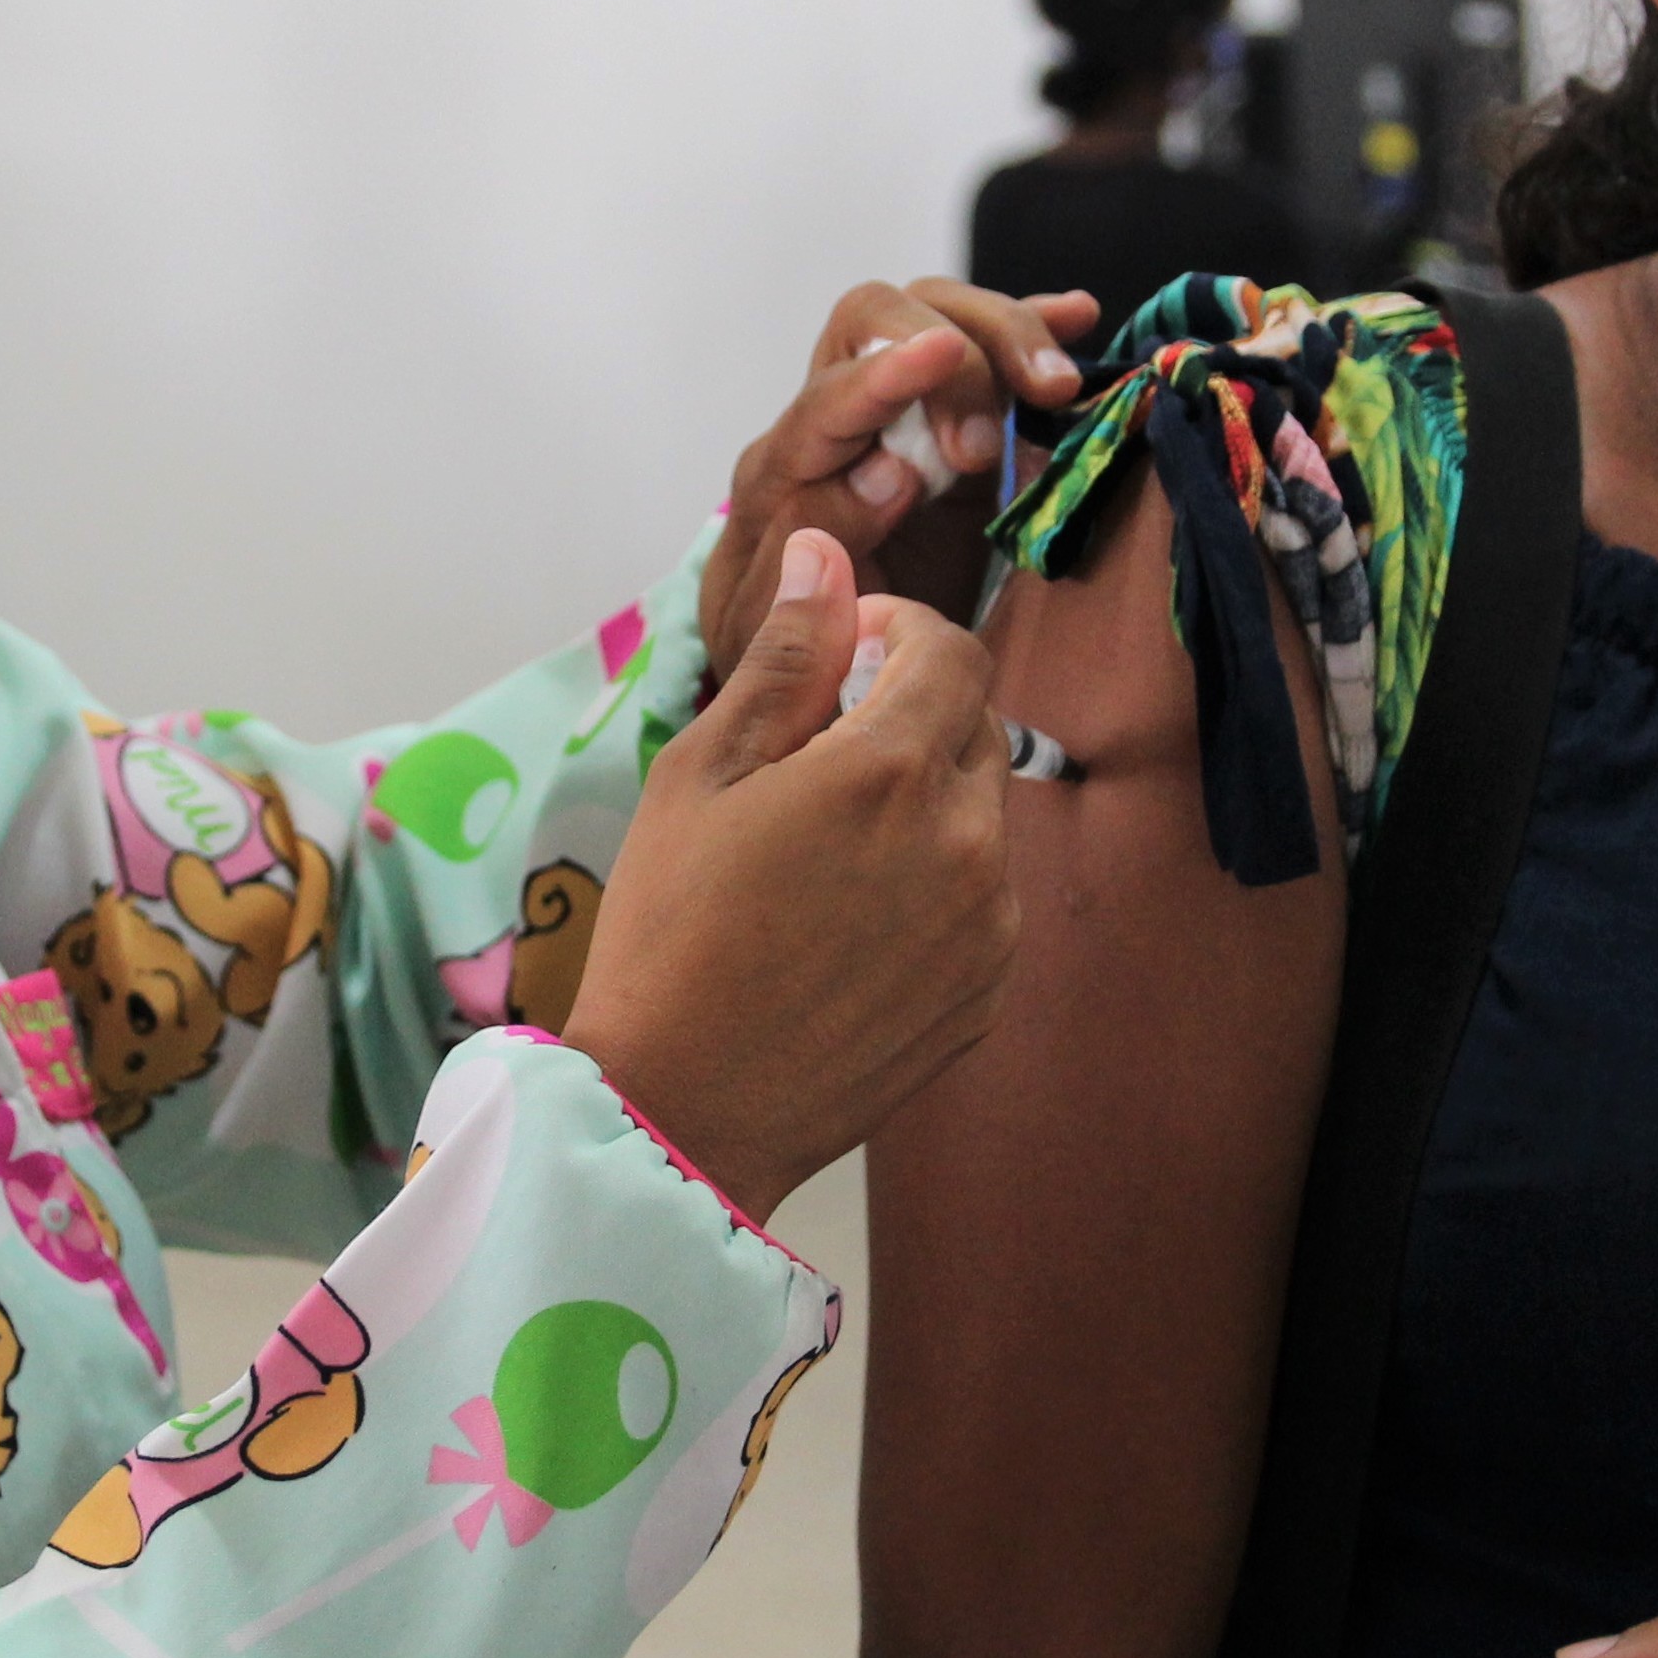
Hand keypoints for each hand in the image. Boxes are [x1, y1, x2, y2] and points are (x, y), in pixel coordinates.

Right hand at [571, 528, 1018, 1223]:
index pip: (953, 651)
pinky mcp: (989, 989)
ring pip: (982, 813)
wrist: (683, 1107)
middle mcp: (967, 840)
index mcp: (892, 770)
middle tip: (817, 752)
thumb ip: (785, 657)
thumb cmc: (669, 930)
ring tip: (826, 848)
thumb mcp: (702, 774)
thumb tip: (830, 550)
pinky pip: (983, 897)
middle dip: (910, 713)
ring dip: (925, 800)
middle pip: (975, 727)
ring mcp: (987, 922)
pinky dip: (937, 882)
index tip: (843, 654)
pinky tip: (850, 919)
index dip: (899, 631)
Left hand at [700, 280, 1100, 672]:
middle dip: (954, 362)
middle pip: (875, 315)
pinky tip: (1079, 317)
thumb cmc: (787, 640)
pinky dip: (1035, 323)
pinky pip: (988, 346)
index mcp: (781, 469)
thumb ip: (815, 547)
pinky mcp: (950, 412)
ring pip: (936, 309)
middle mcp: (833, 412)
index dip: (886, 374)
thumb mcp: (779, 626)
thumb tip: (889, 473)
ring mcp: (895, 402)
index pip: (828, 399)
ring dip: (1005, 335)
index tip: (943, 353)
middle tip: (988, 450)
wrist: (801, 647)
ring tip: (1059, 389)